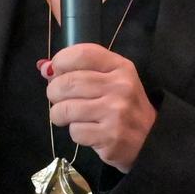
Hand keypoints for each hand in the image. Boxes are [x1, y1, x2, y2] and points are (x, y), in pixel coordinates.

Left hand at [41, 43, 157, 172]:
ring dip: (58, 114)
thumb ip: (80, 70)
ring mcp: (116, 113)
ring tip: (66, 116)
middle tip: (57, 98)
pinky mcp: (110, 137)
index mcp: (121, 67)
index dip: (61, 61)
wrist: (150, 139)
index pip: (82, 54)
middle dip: (54, 91)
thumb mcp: (111, 79)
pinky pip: (75, 131)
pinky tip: (87, 131)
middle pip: (68, 82)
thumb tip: (44, 67)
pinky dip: (75, 132)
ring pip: (66, 109)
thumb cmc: (124, 105)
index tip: (56, 71)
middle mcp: (120, 87)